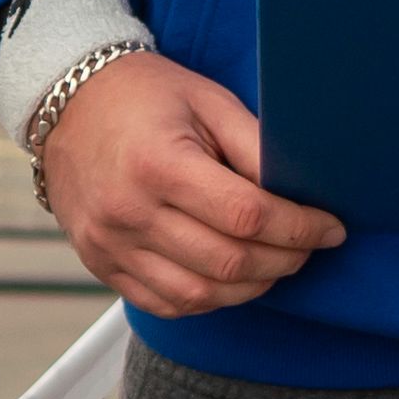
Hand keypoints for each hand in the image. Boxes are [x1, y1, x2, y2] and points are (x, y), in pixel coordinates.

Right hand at [37, 48, 335, 315]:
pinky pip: (166, 303)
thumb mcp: (208, 101)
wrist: (68, 104)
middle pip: (228, 261)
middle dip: (285, 260)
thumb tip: (302, 191)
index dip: (299, 227)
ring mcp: (110, 244)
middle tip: (309, 246)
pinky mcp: (101, 264)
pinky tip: (231, 278)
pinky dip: (209, 298)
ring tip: (275, 263)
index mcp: (159, 163)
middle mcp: (130, 211)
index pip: (247, 215)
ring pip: (200, 293)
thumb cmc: (145, 96)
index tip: (330, 227)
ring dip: (251, 287)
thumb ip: (255, 147)